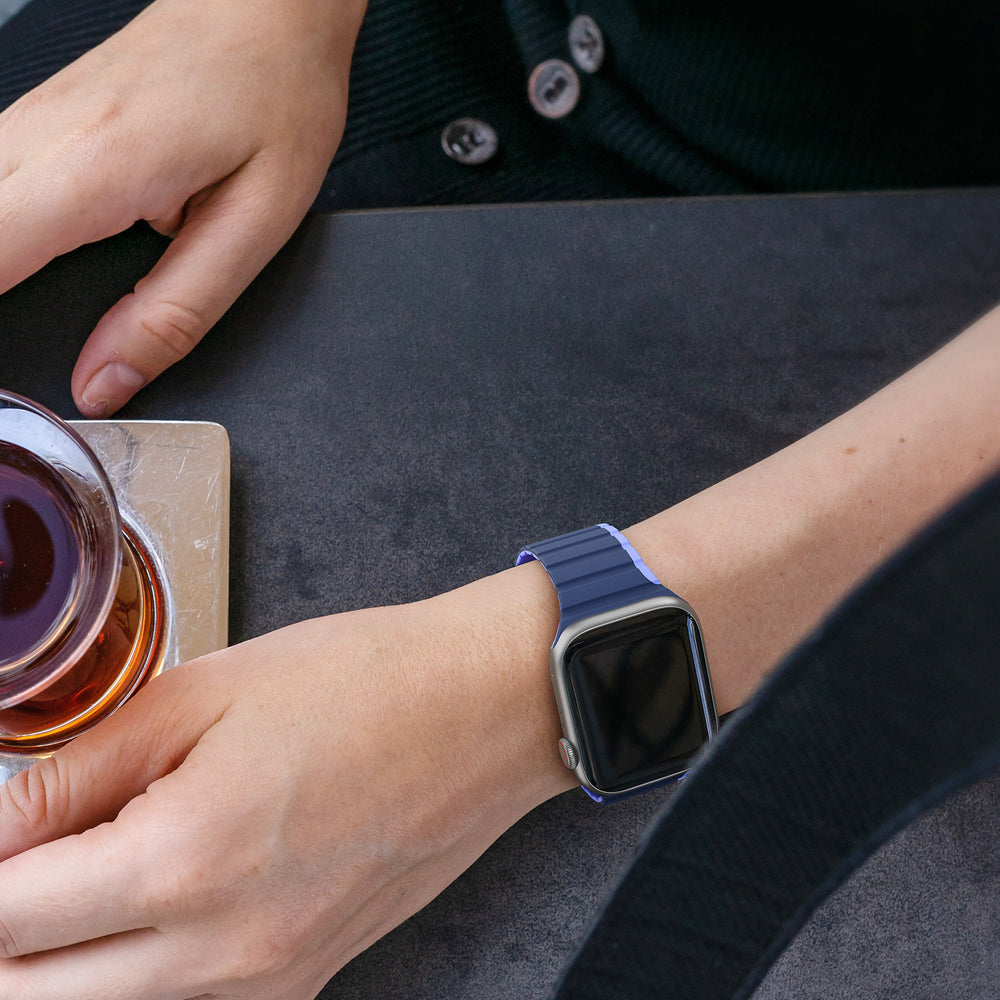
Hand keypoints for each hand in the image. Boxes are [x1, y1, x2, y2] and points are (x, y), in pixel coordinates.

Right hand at [0, 0, 366, 416]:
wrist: (271, 7)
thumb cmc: (275, 98)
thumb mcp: (252, 226)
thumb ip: (174, 312)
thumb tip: (106, 380)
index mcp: (96, 169)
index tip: (2, 387)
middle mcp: (44, 134)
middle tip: (17, 359)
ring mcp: (33, 116)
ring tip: (21, 318)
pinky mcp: (42, 115)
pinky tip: (23, 255)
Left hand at [0, 573, 569, 999]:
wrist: (483, 711)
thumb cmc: (360, 682)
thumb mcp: (205, 694)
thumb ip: (80, 769)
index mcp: (183, 861)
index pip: (2, 917)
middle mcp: (219, 954)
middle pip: (31, 993)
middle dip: (6, 930)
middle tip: (25, 856)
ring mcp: (267, 983)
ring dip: (62, 956)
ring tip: (84, 869)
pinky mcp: (305, 981)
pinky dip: (138, 968)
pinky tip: (161, 894)